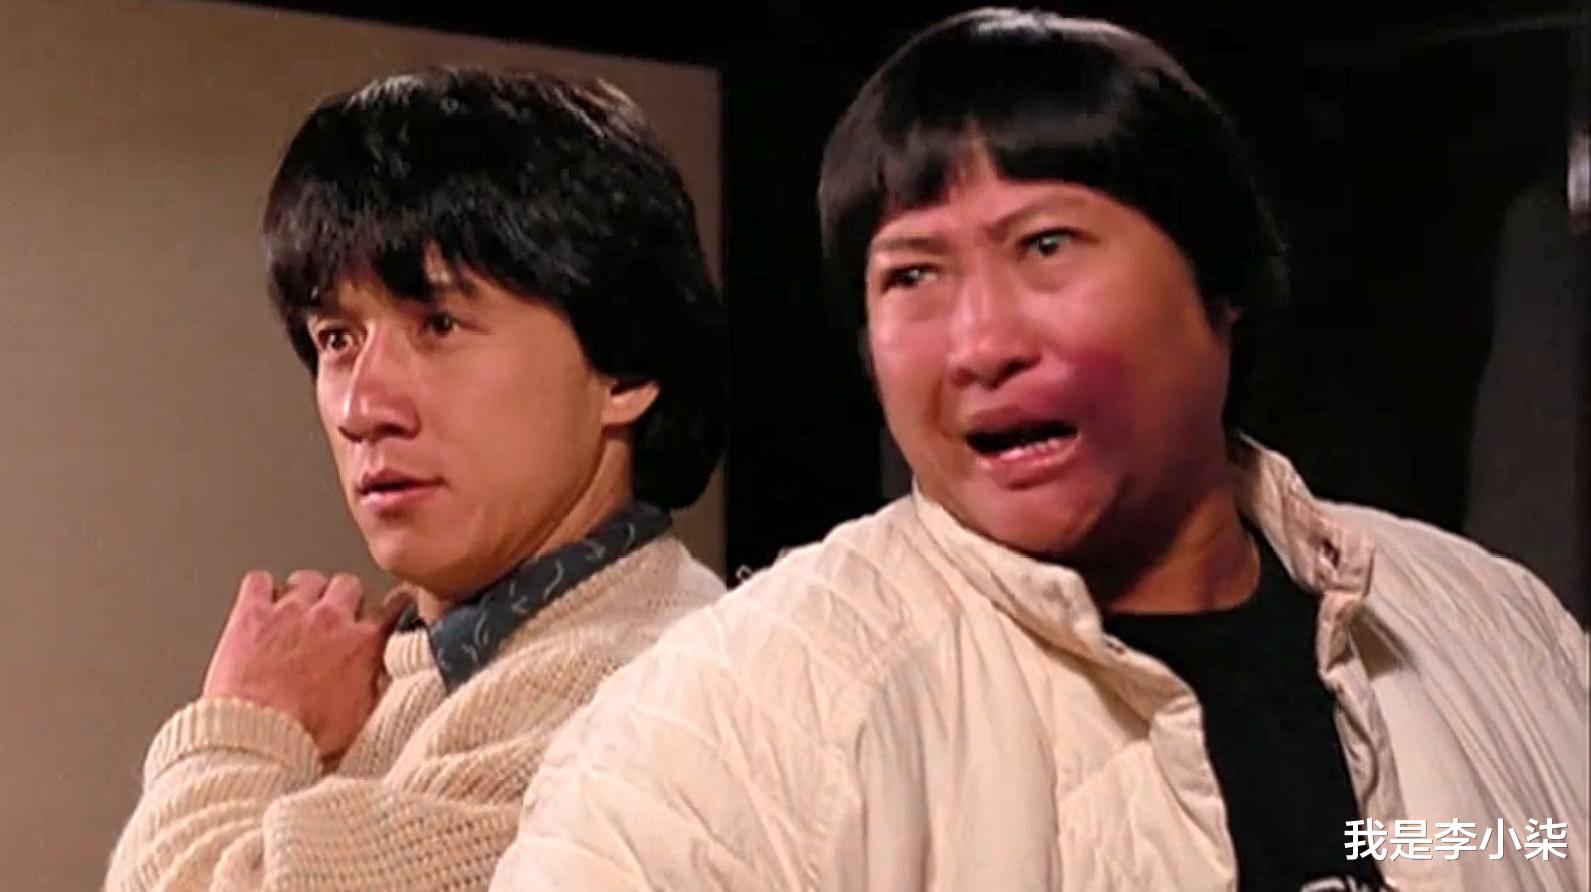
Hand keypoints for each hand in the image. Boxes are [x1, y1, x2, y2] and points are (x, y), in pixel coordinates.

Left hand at [202, 570, 411, 761]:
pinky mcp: (252, 615)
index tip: (393, 606)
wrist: (257, 742)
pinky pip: (259, 581)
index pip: (394, 607)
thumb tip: (386, 675)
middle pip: (349, 584)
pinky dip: (261, 589)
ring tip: (297, 612)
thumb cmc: (304, 740)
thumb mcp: (362, 720)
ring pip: (308, 578)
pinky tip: (261, 604)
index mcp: (363, 645)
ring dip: (305, 592)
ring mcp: (290, 613)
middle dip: (344, 598)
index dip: (394, 605)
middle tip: (335, 617)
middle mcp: (330, 620)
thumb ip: (377, 685)